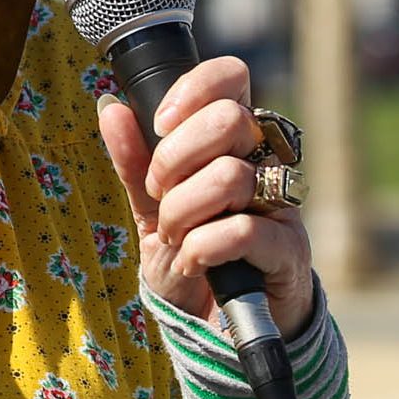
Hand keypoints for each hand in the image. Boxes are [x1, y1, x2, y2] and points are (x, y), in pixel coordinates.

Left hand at [97, 56, 314, 335]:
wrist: (218, 321)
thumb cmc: (191, 249)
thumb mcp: (150, 204)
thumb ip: (133, 159)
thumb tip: (111, 106)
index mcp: (232, 140)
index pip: (232, 78)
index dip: (193, 89)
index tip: (159, 124)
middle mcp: (264, 161)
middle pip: (229, 119)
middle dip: (174, 159)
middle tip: (159, 193)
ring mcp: (281, 203)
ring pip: (229, 176)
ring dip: (182, 211)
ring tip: (172, 235)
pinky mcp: (288, 248)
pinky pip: (242, 230)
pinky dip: (201, 248)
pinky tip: (191, 262)